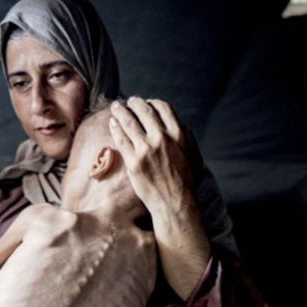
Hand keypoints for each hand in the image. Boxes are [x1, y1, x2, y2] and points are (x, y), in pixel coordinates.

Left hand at [108, 97, 196, 218]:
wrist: (174, 203)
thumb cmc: (186, 182)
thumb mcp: (194, 156)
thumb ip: (189, 139)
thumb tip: (186, 125)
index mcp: (178, 135)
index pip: (163, 107)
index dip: (152, 102)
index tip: (146, 103)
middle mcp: (162, 138)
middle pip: (143, 111)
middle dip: (133, 103)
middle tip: (127, 102)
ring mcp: (146, 149)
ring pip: (129, 122)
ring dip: (120, 112)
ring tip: (116, 108)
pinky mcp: (133, 161)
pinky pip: (121, 139)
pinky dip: (115, 128)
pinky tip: (112, 124)